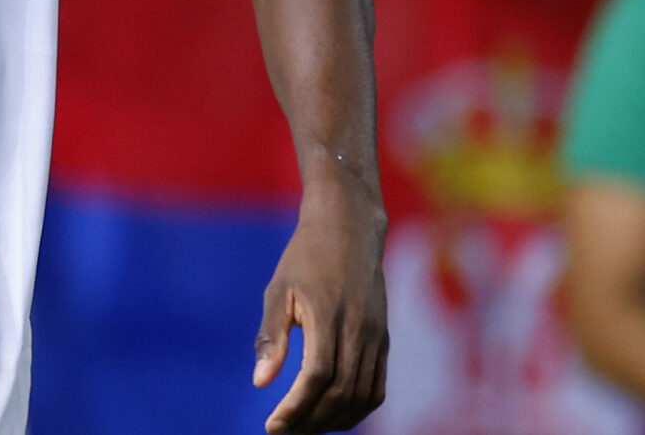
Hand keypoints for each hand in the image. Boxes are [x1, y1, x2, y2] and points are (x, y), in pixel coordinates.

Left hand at [255, 185, 388, 431]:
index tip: (273, 425)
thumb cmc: (305, 257)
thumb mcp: (279, 290)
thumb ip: (272, 336)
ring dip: (334, 420)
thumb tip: (260, 383)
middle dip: (311, 421)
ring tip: (304, 427)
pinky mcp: (384, 340)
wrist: (349, 229)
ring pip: (361, 397)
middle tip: (284, 431)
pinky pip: (377, 387)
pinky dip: (356, 409)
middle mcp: (359, 332)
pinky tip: (332, 414)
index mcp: (329, 318)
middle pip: (339, 394)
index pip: (316, 379)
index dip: (295, 408)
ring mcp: (377, 338)